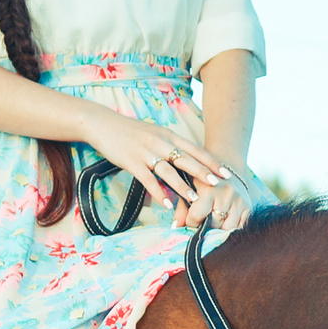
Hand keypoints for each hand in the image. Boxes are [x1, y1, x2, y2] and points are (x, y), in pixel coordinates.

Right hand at [82, 110, 231, 212]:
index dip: (210, 161)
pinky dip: (158, 193)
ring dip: (182, 186)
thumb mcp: (154, 134)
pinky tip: (167, 204)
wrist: (102, 124)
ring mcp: (146, 152)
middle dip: (203, 172)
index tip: (225, 172)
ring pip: (168, 171)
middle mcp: (160, 142)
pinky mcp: (132, 161)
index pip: (194, 149)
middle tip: (218, 184)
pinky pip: (148, 180)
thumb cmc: (130, 131)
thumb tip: (186, 159)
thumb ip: (170, 145)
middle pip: (185, 159)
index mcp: (168, 135)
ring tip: (195, 199)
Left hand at [166, 162, 261, 231]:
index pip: (196, 216)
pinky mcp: (249, 206)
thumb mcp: (189, 188)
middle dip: (205, 227)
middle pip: (213, 224)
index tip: (189, 222)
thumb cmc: (202, 180)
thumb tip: (176, 227)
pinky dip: (232, 229)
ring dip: (219, 230)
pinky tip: (225, 225)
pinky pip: (241, 226)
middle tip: (201, 226)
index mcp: (208, 189)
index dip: (190, 222)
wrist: (226, 167)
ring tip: (213, 226)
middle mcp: (226, 195)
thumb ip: (182, 209)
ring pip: (228, 228)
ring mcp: (239, 201)